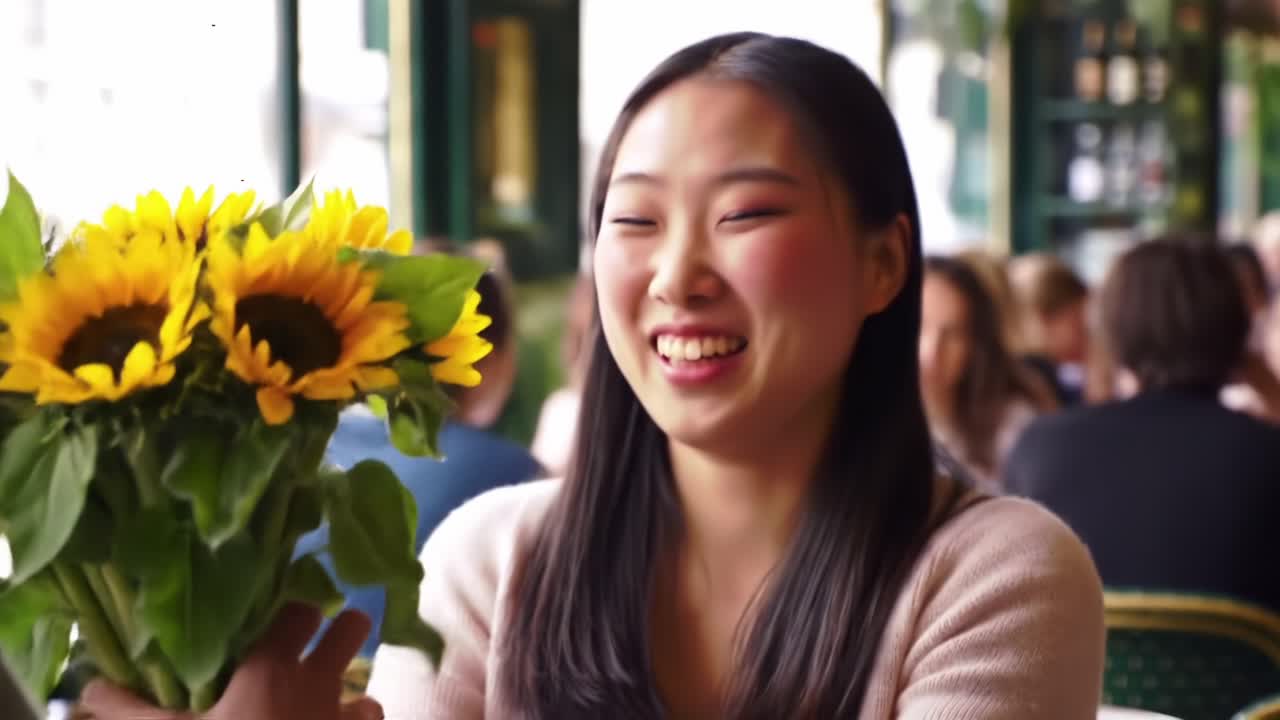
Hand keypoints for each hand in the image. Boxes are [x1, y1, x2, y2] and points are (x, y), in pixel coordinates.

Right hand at [80, 604, 382, 719]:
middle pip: (353, 628)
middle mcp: (320, 685)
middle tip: (318, 652)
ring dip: (351, 701)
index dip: (294, 614)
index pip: (301, 610)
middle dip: (343, 633)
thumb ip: (130, 710)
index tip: (281, 620)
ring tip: (325, 715)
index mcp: (272, 671)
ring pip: (367, 692)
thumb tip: (90, 687)